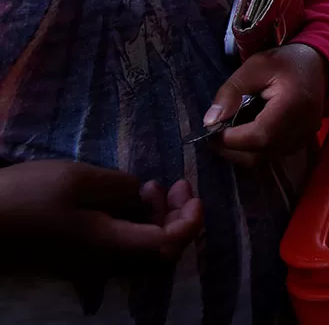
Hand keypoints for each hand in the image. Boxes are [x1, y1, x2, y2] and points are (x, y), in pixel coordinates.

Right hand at [0, 160, 201, 275]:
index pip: (167, 244)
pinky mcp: (78, 252)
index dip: (190, 221)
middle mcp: (104, 258)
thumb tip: (140, 196)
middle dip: (178, 215)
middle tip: (174, 185)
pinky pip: (122, 241)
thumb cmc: (26, 197)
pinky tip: (126, 195)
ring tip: (151, 186)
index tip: (188, 192)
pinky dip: (135, 219)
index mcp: (108, 242)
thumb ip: (119, 187)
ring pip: (142, 246)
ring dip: (158, 216)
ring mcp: (90, 258)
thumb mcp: (78, 180)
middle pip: (161, 249)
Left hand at [206, 44, 327, 164]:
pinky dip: (255, 148)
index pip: (260, 136)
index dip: (232, 139)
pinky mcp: (302, 141)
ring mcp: (305, 137)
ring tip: (228, 132)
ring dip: (242, 150)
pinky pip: (274, 153)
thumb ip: (231, 92)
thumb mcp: (253, 67)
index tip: (212, 129)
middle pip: (261, 153)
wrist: (317, 65)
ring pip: (265, 157)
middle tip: (214, 134)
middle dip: (232, 148)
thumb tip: (210, 122)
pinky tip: (247, 132)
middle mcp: (303, 127)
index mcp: (292, 106)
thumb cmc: (284, 62)